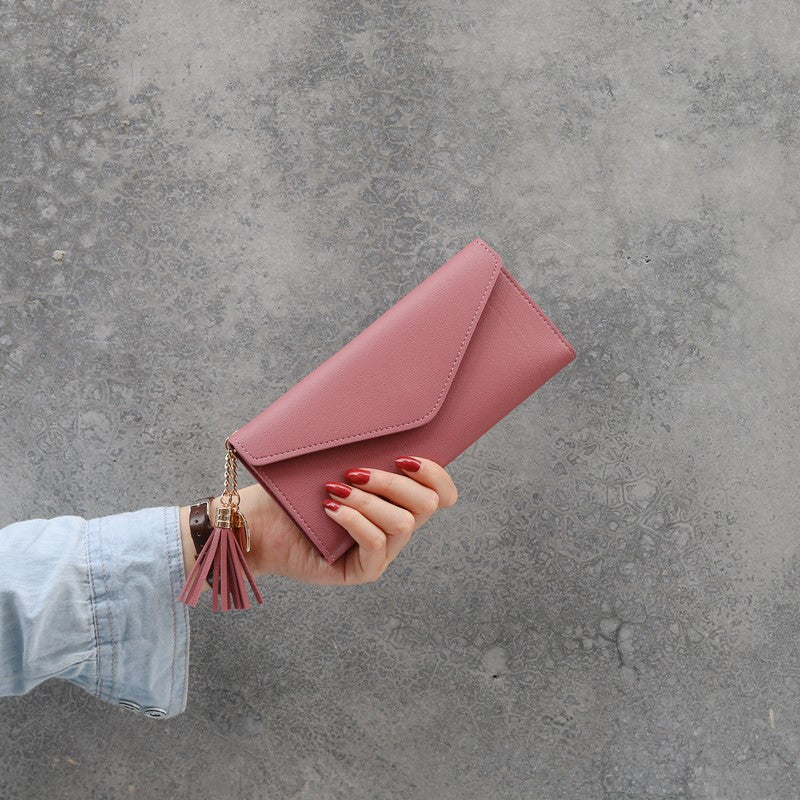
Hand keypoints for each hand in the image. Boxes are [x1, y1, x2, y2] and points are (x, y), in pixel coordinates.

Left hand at [180, 456, 457, 588]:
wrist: (254, 519)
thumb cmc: (293, 486)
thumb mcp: (334, 458)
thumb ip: (364, 444)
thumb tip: (386, 412)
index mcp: (398, 497)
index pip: (443, 492)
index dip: (436, 474)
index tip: (404, 457)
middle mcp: (396, 524)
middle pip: (429, 504)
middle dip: (394, 483)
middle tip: (355, 472)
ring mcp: (383, 551)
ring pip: (404, 524)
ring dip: (371, 501)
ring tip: (336, 490)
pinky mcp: (362, 570)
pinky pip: (376, 546)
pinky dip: (355, 522)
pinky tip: (330, 509)